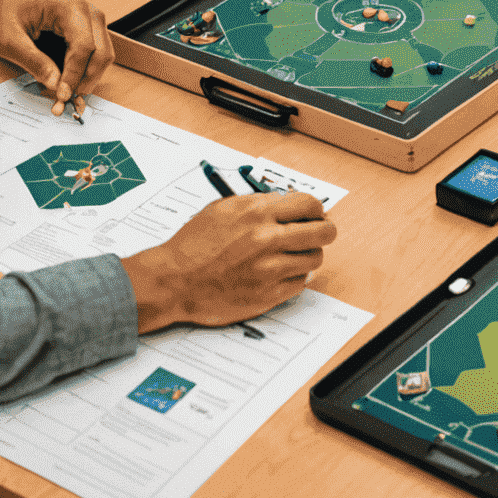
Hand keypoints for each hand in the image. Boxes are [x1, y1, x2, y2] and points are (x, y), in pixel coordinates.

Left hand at [0, 0, 114, 116]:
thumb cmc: (13, 2)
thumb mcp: (7, 35)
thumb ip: (30, 59)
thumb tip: (54, 83)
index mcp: (70, 9)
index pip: (83, 48)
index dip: (74, 75)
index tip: (61, 96)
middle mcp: (90, 13)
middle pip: (102, 55)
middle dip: (85, 82)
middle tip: (64, 102)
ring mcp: (94, 19)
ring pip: (104, 56)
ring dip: (88, 79)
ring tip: (66, 94)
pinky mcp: (92, 27)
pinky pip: (98, 53)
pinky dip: (87, 71)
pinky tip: (70, 81)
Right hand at [120, 191, 337, 331]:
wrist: (174, 281)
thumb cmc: (194, 244)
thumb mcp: (224, 208)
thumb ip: (260, 203)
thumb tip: (288, 202)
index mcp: (258, 213)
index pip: (311, 204)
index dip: (316, 209)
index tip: (313, 214)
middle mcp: (268, 239)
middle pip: (323, 232)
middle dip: (323, 230)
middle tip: (316, 233)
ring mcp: (270, 270)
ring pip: (315, 259)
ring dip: (308, 255)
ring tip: (293, 255)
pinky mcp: (268, 295)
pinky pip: (300, 283)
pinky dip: (295, 277)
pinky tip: (281, 272)